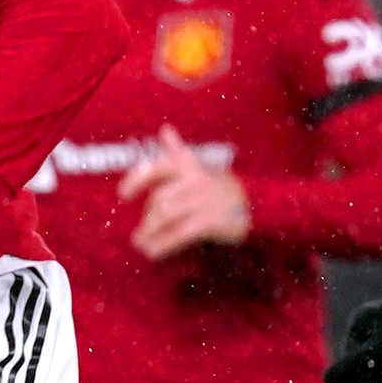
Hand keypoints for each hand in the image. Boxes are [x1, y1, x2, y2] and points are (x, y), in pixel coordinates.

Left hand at [118, 135, 250, 257]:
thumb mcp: (200, 167)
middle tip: (138, 236)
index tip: (123, 194)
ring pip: (166, 216)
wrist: (258, 204)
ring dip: (149, 233)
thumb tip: (165, 129)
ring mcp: (205, 199)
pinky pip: (180, 233)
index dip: (137, 179)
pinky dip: (163, 244)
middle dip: (146, 219)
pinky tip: (154, 253)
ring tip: (142, 245)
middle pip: (160, 199)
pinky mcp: (213, 220)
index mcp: (191, 166)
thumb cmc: (220, 188)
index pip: (159, 167)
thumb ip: (179, 152)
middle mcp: (197, 180)